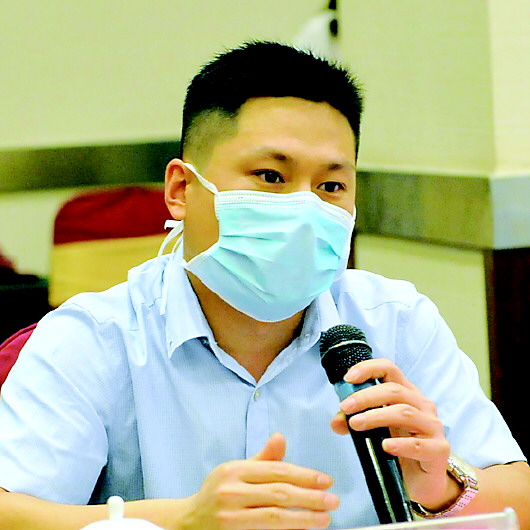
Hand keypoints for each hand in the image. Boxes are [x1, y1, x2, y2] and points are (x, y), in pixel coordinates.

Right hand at [184, 432, 338, 528]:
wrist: (186, 523)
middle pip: (278, 494)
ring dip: (303, 518)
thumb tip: (281, 437)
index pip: (276, 470)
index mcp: (234, 470)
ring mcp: (229, 517)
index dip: (304, 475)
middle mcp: (230, 492)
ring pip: (273, 517)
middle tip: (332, 501)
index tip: (326, 481)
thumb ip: (262, 458)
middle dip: (310, 497)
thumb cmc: (216, 493)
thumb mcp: (236, 470)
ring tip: (324, 518)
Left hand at [330, 358, 454, 509]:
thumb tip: (336, 421)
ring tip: (356, 424)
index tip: (348, 378)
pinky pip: (418, 445)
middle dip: (366, 396)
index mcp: (407, 394)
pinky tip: (384, 446)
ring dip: (376, 416)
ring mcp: (432, 427)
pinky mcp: (438, 450)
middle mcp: (422, 405)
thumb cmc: (400, 447)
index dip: (369, 369)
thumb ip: (355, 421)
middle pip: (395, 390)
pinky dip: (400, 444)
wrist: (422, 482)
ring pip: (405, 413)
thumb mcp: (375, 430)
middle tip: (345, 407)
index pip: (390, 370)